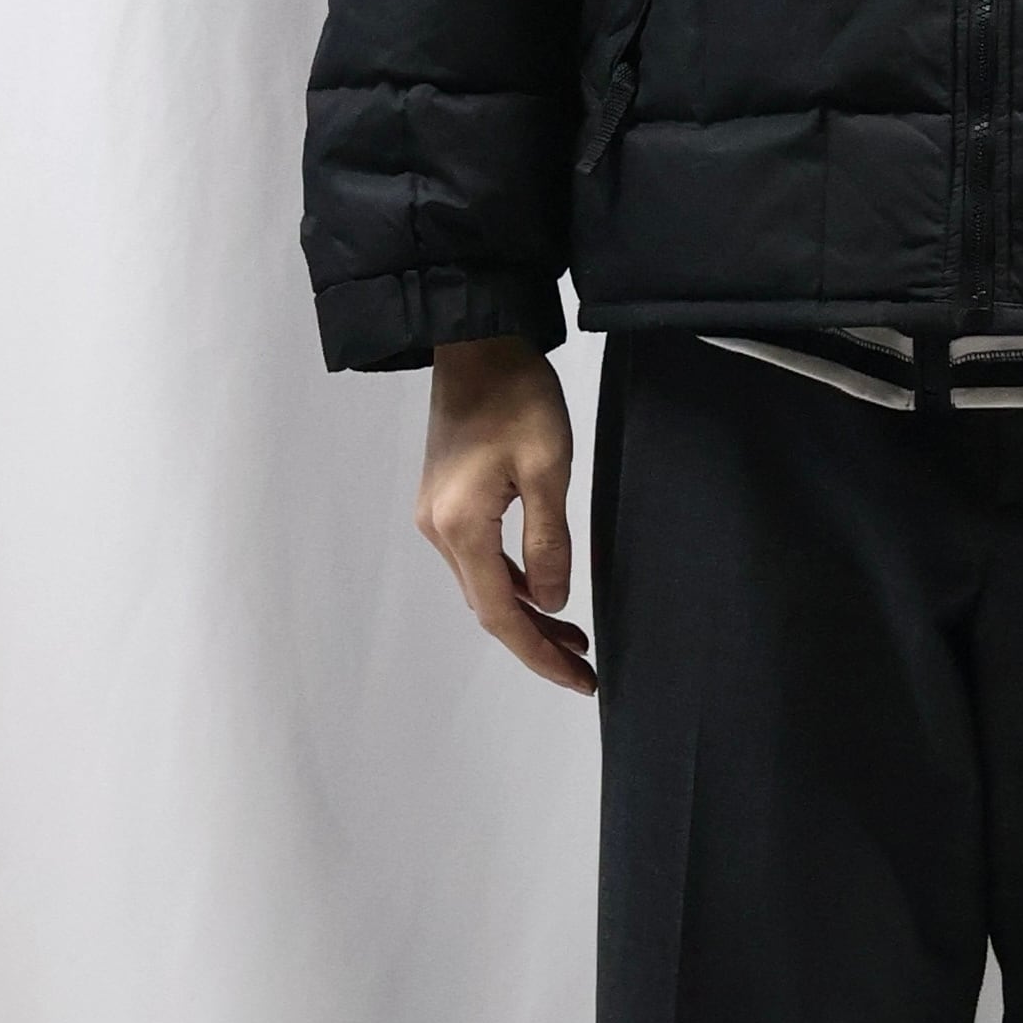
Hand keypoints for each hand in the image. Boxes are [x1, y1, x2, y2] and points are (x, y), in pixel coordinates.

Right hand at [417, 339, 591, 693]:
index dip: (539, 654)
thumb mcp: (547, 469)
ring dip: (528, 614)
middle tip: (584, 668)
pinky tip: (545, 589)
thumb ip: (550, 542)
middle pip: (489, 608)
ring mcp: (437, 516)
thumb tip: (553, 601)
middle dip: (536, 642)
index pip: (501, 615)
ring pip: (485, 585)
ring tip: (575, 637)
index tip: (578, 679)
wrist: (476, 342)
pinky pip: (480, 559)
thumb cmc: (516, 396)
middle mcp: (438, 530)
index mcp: (461, 527)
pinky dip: (514, 582)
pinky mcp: (446, 500)